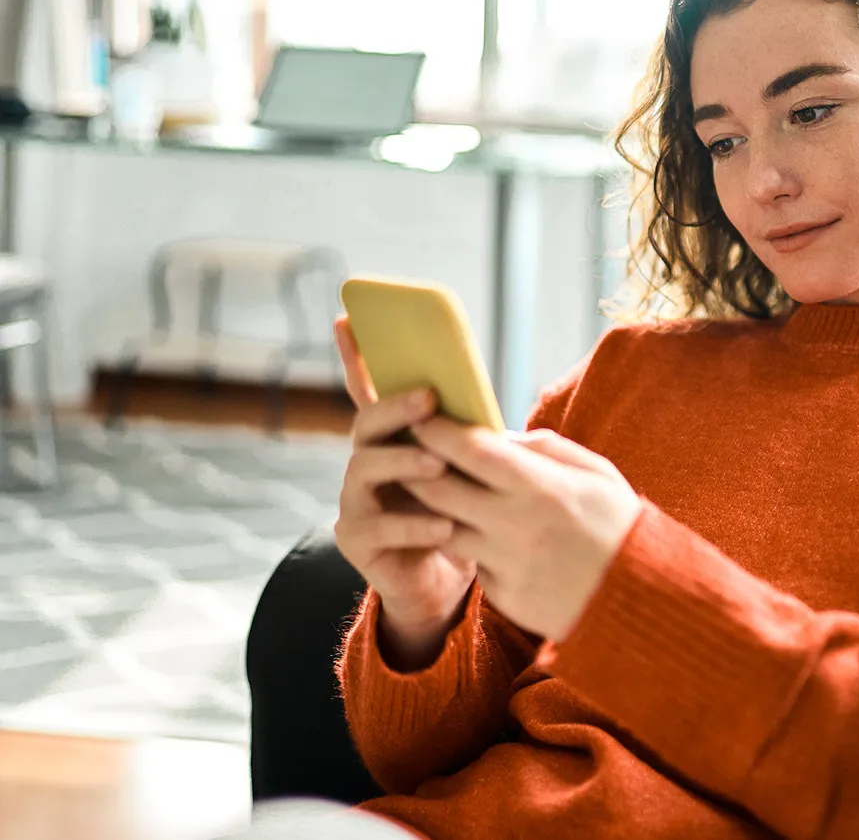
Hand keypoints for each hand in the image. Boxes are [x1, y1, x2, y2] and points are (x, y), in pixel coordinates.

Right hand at [331, 317, 476, 669]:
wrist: (446, 580)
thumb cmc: (461, 513)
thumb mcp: (466, 468)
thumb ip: (461, 434)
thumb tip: (475, 395)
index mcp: (393, 437)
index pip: (369, 388)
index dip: (356, 355)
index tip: (345, 317)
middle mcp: (366, 461)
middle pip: (368, 422)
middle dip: (395, 406)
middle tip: (428, 398)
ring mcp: (356, 499)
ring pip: (366, 469)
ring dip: (404, 463)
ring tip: (438, 466)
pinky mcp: (356, 539)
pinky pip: (379, 526)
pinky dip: (414, 525)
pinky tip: (444, 527)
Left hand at [403, 419, 642, 641]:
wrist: (641, 600)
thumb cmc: (619, 525)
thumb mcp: (596, 473)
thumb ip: (545, 448)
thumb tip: (500, 435)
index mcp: (540, 486)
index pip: (468, 449)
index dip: (436, 430)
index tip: (421, 418)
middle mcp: (514, 524)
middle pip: (437, 488)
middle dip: (414, 467)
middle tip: (407, 454)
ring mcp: (505, 563)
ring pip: (443, 529)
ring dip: (432, 510)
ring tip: (434, 494)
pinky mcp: (503, 595)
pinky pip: (474, 564)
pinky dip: (474, 548)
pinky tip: (487, 539)